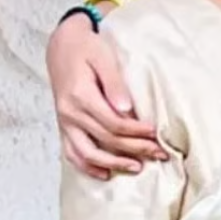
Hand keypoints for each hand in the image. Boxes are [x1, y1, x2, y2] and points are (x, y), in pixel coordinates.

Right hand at [46, 9, 167, 178]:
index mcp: (80, 96)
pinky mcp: (63, 126)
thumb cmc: (86, 48)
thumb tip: (127, 108)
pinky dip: (87, 166)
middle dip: (134, 148)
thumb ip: (115, 83)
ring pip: (87, 153)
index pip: (113, 122)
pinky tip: (104, 173)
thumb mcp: (103, 58)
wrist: (62, 45)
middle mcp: (69, 113)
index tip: (156, 133)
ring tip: (137, 167)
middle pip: (105, 139)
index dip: (136, 131)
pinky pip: (71, 153)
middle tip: (159, 153)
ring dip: (113, 164)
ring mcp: (64, 122)